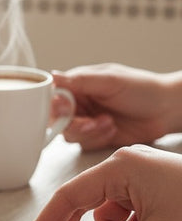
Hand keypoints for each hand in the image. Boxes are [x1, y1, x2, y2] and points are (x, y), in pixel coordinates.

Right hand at [51, 64, 181, 150]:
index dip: (55, 106)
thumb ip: (80, 80)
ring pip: (69, 134)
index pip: (54, 95)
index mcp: (79, 84)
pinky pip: (84, 144)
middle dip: (73, 123)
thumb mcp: (111, 80)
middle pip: (57, 119)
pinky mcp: (96, 137)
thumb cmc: (143, 90)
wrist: (166, 111)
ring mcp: (87, 121)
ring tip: (108, 122)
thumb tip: (53, 76)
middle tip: (89, 122)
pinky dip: (98, 139)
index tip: (65, 110)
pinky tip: (112, 129)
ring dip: (88, 132)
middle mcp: (80, 103)